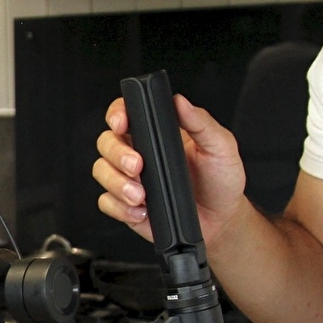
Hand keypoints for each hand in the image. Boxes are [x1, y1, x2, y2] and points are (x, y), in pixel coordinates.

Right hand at [92, 93, 249, 245]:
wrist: (221, 219)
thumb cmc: (221, 180)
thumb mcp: (221, 147)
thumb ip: (201, 123)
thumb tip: (180, 102)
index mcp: (157, 133)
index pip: (126, 113)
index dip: (116, 114)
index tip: (121, 124)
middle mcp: (138, 152)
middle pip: (106, 141)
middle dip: (116, 153)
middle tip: (138, 166)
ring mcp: (129, 179)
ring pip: (101, 171)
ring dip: (117, 183)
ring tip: (141, 196)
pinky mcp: (125, 204)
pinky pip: (106, 202)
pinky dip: (120, 208)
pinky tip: (142, 211)